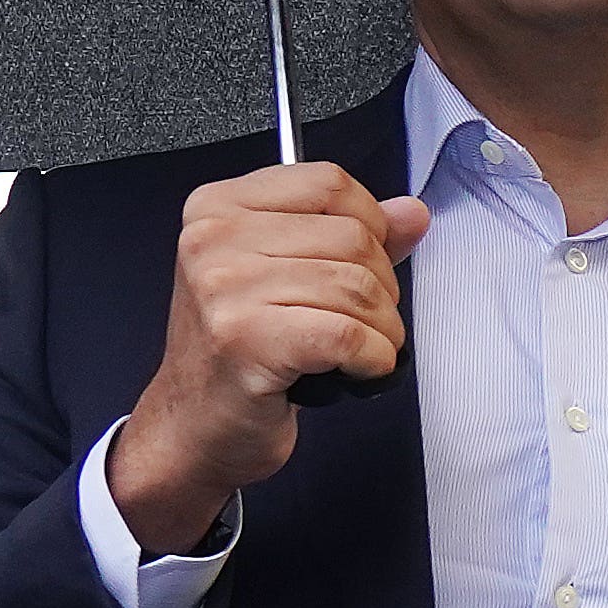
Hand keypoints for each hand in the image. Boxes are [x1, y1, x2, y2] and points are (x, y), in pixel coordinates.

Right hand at [108, 165, 424, 549]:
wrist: (196, 425)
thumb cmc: (240, 351)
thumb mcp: (289, 275)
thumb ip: (353, 235)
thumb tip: (411, 212)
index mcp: (218, 207)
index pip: (330, 182)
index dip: (370, 224)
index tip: (362, 262)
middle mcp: (213, 239)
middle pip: (354, 238)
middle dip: (381, 288)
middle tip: (358, 320)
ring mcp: (224, 287)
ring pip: (359, 289)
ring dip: (381, 331)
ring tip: (356, 350)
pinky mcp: (245, 338)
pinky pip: (351, 336)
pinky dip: (373, 360)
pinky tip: (354, 370)